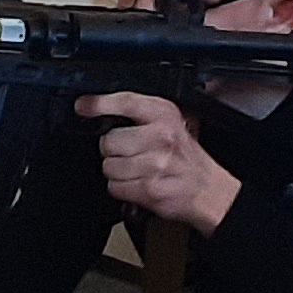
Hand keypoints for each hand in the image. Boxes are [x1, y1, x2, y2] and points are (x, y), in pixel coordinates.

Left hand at [76, 90, 240, 232]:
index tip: (83, 106)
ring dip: (117, 172)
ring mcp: (155, 164)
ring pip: (109, 166)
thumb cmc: (187, 158)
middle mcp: (161, 136)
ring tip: (136, 170)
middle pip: (109, 141)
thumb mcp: (172, 123)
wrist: (209, 191)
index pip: (126, 101)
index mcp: (165, 115)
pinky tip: (138, 184)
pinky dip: (121, 189)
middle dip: (112, 150)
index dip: (99, 103)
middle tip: (130, 153)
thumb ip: (141, 115)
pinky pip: (115, 187)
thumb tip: (100, 111)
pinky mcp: (149, 188)